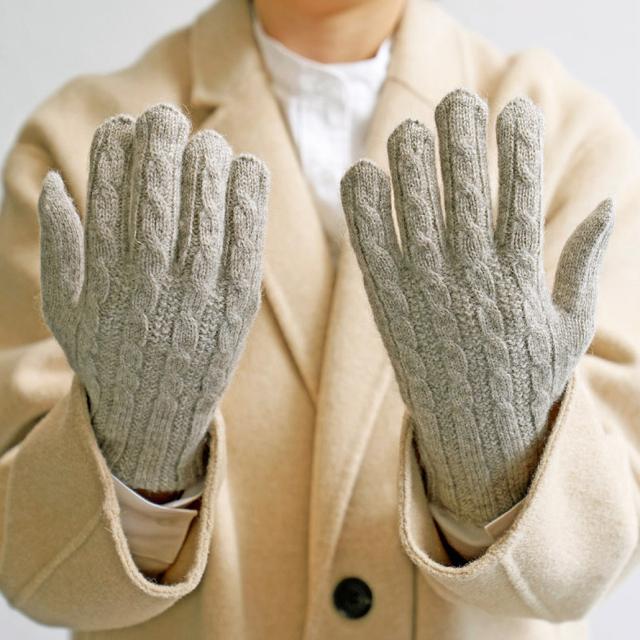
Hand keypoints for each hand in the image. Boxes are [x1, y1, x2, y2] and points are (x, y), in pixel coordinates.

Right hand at [38, 104, 268, 491]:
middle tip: (167, 116)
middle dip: (162, 143)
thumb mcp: (67, 312)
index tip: (126, 124)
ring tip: (207, 142)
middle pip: (158, 195)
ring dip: (207, 164)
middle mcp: (151, 283)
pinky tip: (247, 167)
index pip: (108, 194)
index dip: (117, 150)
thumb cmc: (110, 357)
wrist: (156, 416)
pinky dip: (249, 200)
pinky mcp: (237, 306)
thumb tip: (54, 183)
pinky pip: (246, 243)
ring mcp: (198, 295)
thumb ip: (59, 249)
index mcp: (105, 278)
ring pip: (204, 212)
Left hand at [341, 89, 613, 523]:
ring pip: (409, 198)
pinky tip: (362, 173)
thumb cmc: (524, 377)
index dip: (518, 136)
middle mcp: (470, 272)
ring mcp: (423, 285)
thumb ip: (582, 264)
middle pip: (461, 178)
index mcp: (519, 273)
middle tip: (455, 102)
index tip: (515, 107)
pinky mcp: (385, 302)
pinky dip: (360, 201)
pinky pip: (366, 239)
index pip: (521, 184)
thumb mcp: (568, 326)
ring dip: (407, 152)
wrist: (472, 434)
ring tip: (409, 132)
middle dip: (458, 127)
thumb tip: (607, 205)